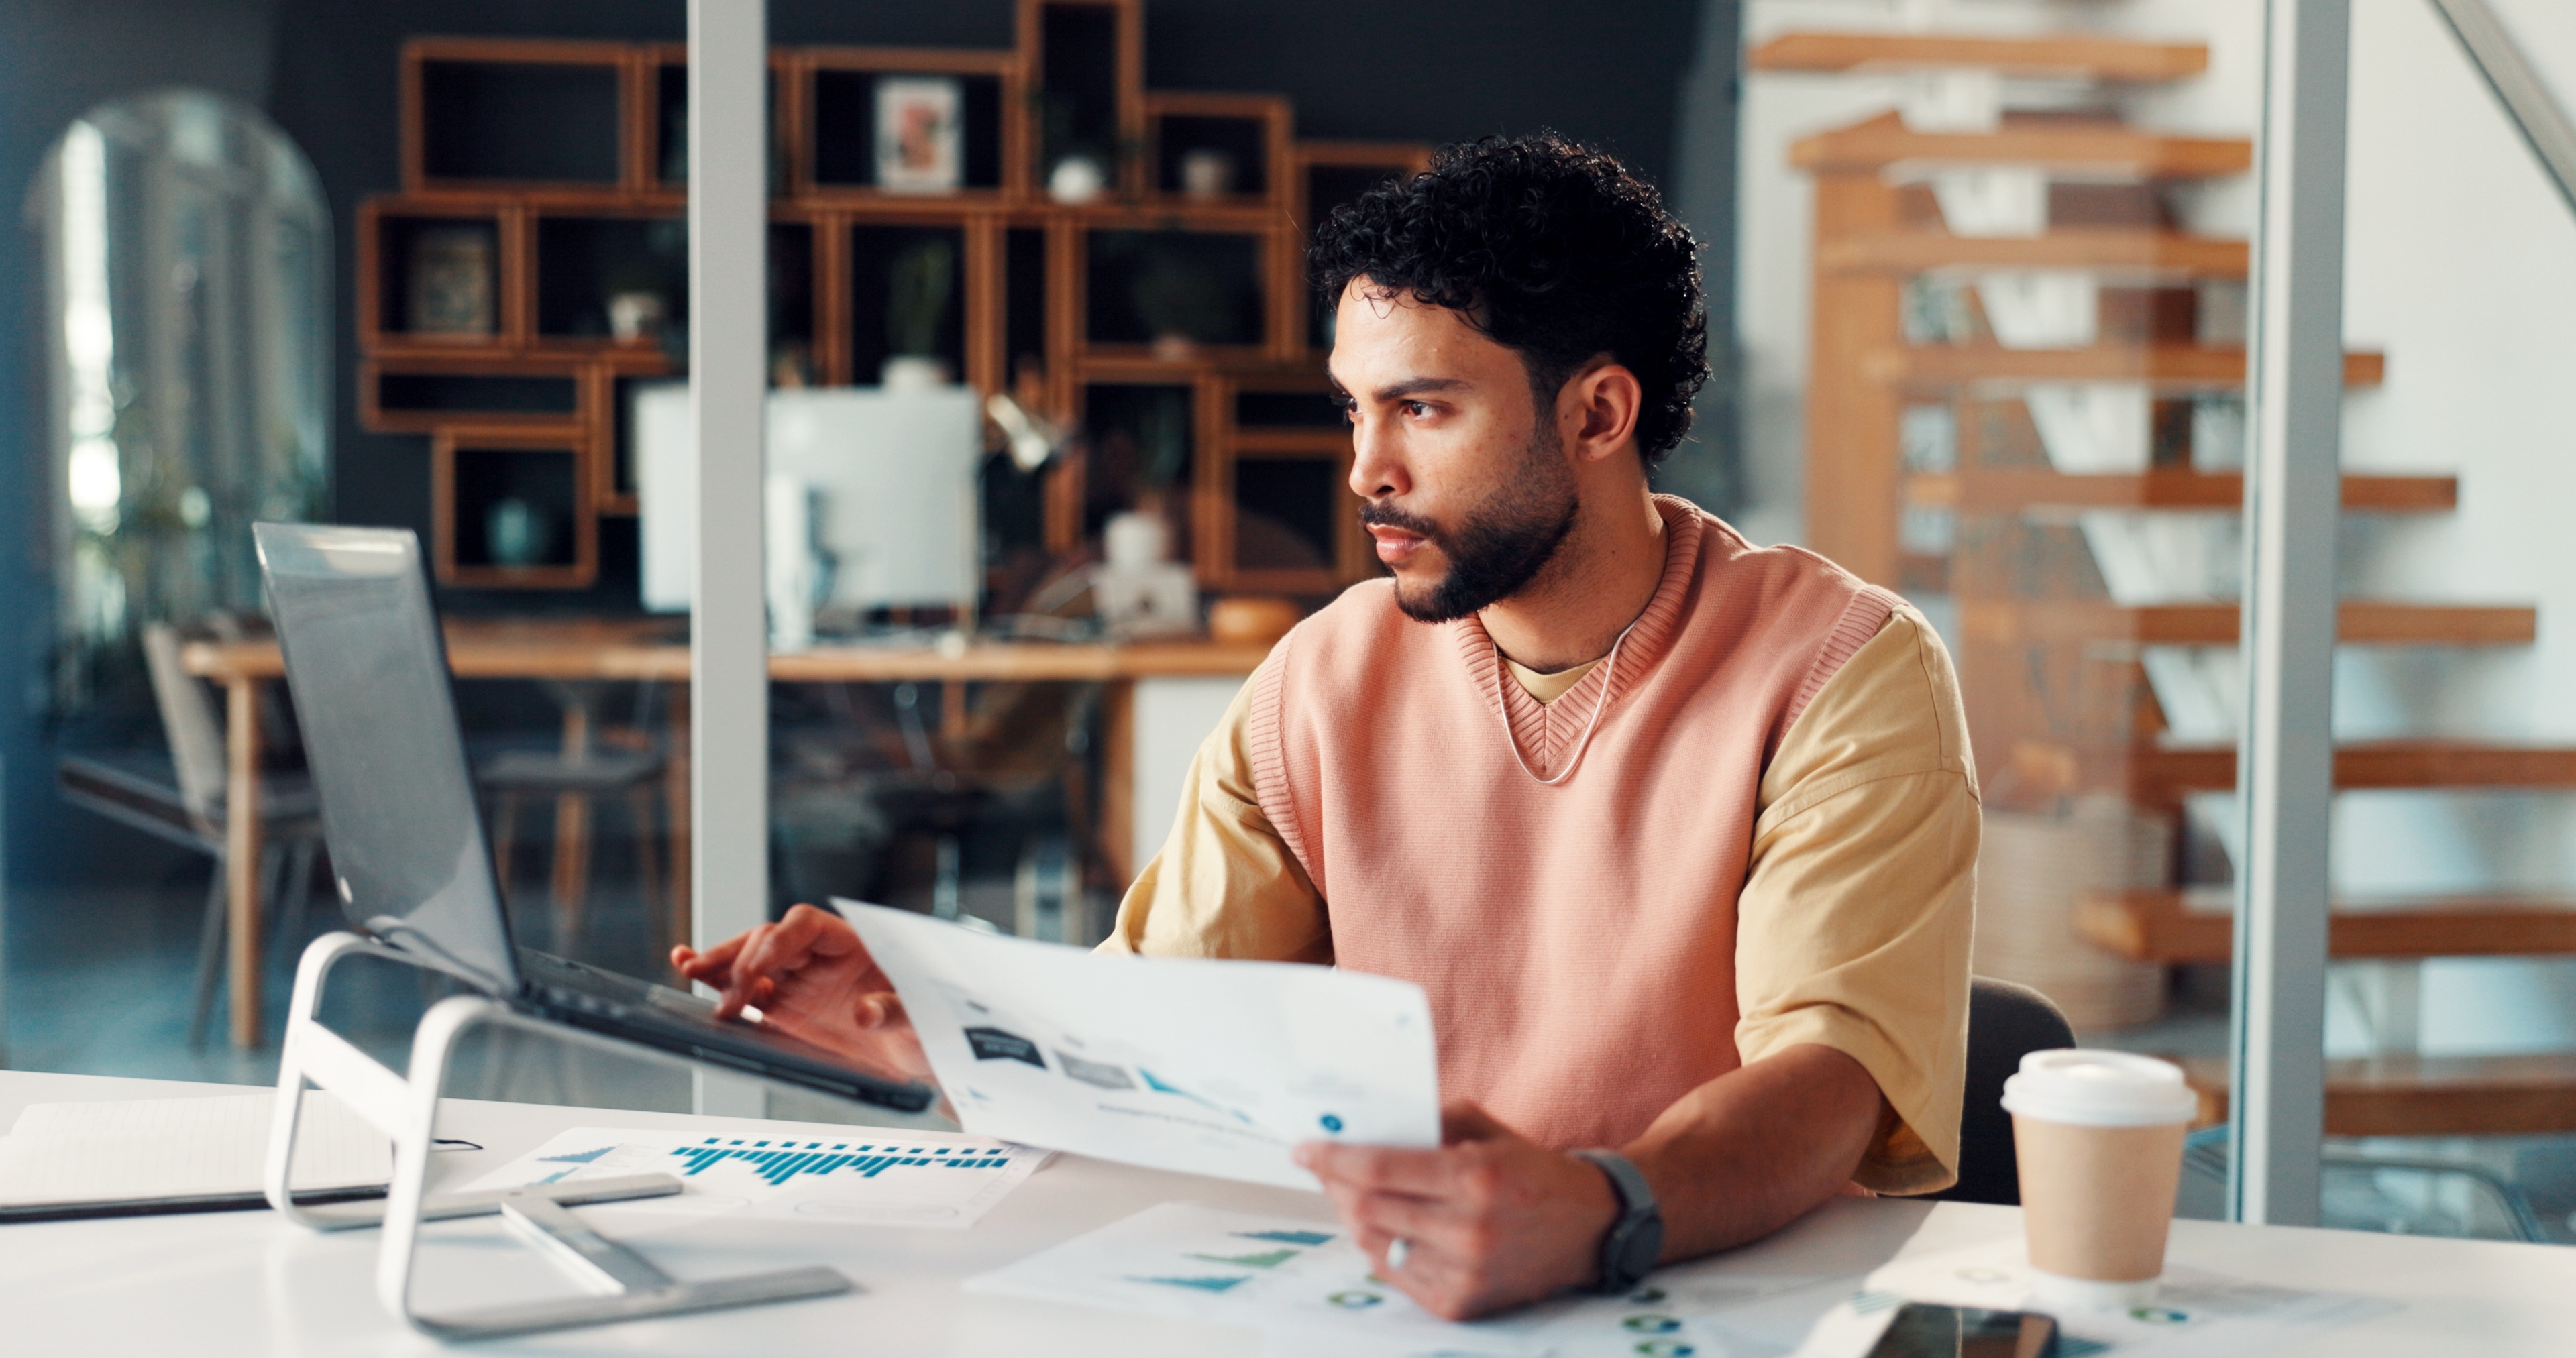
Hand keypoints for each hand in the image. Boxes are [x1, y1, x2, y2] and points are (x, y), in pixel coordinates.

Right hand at [671, 904, 933, 1085]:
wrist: (920, 1058)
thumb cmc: (928, 1028)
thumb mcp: (922, 1020)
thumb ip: (895, 1011)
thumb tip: (865, 1012)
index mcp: (853, 945)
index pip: (806, 924)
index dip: (780, 939)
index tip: (762, 967)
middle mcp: (820, 958)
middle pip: (769, 939)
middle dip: (741, 958)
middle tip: (728, 993)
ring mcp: (799, 982)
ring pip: (750, 962)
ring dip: (720, 966)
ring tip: (689, 970)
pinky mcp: (785, 1009)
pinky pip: (746, 990)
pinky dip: (718, 982)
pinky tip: (689, 969)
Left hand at [1294, 1099, 1620, 1320]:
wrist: (1589, 1228)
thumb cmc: (1528, 1170)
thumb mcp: (1484, 1129)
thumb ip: (1426, 1122)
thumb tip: (1361, 1124)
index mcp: (1475, 1178)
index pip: (1380, 1169)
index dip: (1334, 1158)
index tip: (1304, 1149)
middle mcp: (1469, 1230)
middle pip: (1368, 1209)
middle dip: (1337, 1185)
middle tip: (1324, 1168)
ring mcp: (1464, 1274)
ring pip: (1374, 1244)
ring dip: (1354, 1217)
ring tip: (1351, 1194)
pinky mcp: (1460, 1305)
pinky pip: (1395, 1274)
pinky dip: (1380, 1247)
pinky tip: (1383, 1225)